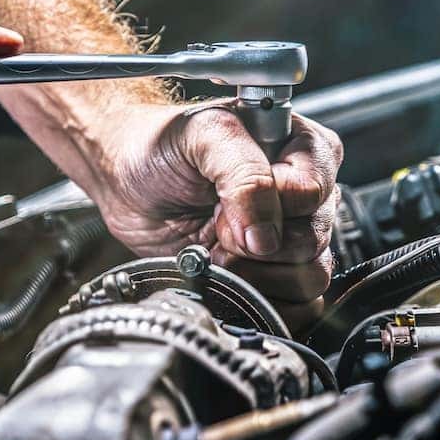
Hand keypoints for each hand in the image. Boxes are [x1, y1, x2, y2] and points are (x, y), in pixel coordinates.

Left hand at [88, 103, 342, 329]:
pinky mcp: (274, 272)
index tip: (224, 202)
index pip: (311, 192)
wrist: (126, 179)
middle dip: (254, 242)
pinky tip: (232, 276)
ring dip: (257, 274)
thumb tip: (266, 236)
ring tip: (220, 250)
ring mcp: (290, 235)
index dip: (268, 206)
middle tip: (216, 224)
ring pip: (312, 275)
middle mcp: (305, 193)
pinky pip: (301, 303)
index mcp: (301, 147)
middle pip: (312, 239)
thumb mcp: (203, 136)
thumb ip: (243, 174)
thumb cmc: (162, 145)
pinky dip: (263, 299)